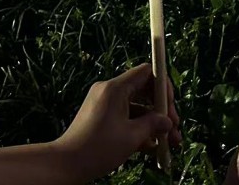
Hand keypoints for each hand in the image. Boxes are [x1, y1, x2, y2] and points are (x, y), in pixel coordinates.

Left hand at [53, 63, 180, 181]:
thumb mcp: (131, 137)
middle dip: (161, 109)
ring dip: (153, 123)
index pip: (147, 72)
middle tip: (174, 128)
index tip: (171, 106)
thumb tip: (167, 121)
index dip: (163, 86)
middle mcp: (110, 90)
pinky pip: (126, 116)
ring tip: (168, 142)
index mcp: (116, 88)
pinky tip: (152, 146)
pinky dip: (138, 128)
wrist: (64, 166)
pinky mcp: (102, 117)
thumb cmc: (98, 148)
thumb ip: (152, 124)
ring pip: (137, 107)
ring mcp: (105, 104)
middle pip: (144, 90)